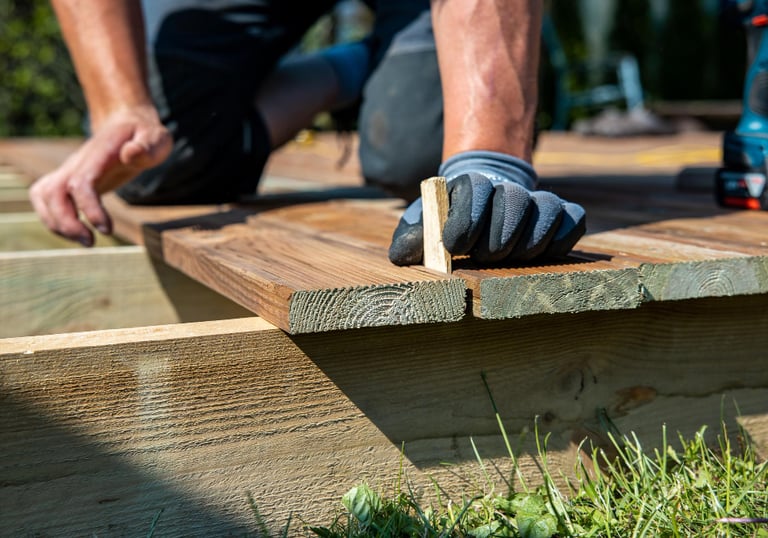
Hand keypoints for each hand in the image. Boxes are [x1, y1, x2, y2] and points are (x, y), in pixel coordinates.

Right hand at [29, 106, 171, 245]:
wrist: (126, 123)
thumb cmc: (144, 134)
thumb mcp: (155, 137)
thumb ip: (147, 146)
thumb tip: (131, 154)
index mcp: (98, 155)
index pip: (81, 183)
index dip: (89, 208)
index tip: (107, 229)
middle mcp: (77, 163)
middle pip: (53, 193)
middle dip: (66, 223)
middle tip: (91, 243)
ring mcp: (69, 170)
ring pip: (43, 197)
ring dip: (56, 224)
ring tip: (85, 241)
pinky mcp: (68, 179)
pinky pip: (45, 199)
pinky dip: (53, 219)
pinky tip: (77, 231)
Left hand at [388, 150, 585, 265]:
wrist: (483, 209)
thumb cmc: (449, 223)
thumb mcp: (424, 225)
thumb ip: (411, 237)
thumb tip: (403, 255)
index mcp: (470, 186)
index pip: (475, 188)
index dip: (467, 218)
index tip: (455, 246)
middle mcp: (507, 189)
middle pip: (512, 201)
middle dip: (496, 238)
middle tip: (483, 256)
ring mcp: (537, 201)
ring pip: (544, 210)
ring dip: (526, 243)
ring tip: (507, 259)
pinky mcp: (562, 215)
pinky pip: (572, 220)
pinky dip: (560, 238)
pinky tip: (540, 253)